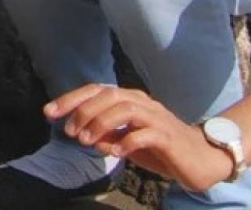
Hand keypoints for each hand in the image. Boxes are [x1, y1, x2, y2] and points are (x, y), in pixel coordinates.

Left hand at [45, 84, 234, 191]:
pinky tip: (115, 153)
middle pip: (109, 95)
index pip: (95, 91)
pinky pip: (146, 134)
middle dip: (84, 111)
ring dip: (102, 123)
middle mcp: (143, 103)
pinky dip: (128, 141)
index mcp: (130, 100)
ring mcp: (158, 118)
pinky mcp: (170, 137)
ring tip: (87, 141)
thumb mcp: (126, 142)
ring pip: (126, 108)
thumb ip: (106, 135)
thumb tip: (84, 135)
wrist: (202, 159)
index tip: (48, 113)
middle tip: (71, 132)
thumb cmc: (160, 149)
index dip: (70, 99)